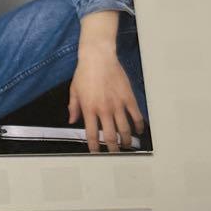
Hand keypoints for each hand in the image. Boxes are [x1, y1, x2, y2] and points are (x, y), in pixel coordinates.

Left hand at [67, 11, 143, 153]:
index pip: (91, 135)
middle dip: (112, 148)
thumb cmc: (84, 72)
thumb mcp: (74, 91)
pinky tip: (139, 130)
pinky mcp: (128, 97)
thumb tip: (71, 121)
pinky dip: (138, 125)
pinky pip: (136, 115)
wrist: (98, 57)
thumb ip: (73, 108)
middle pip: (110, 136)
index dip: (94, 147)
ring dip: (127, 140)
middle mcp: (104, 109)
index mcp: (89, 110)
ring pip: (125, 129)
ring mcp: (117, 104)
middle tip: (114, 153)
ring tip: (127, 145)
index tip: (96, 153)